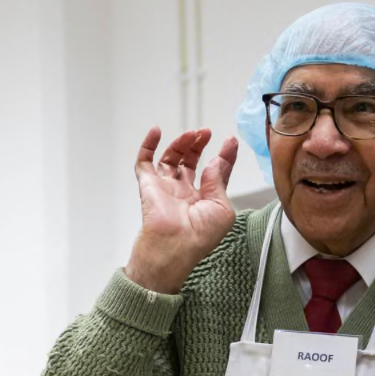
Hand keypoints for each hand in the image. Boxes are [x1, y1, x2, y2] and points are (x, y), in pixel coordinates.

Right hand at [124, 126, 238, 293]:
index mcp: (204, 201)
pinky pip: (144, 161)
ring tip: (192, 134)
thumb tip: (216, 160)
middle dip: (199, 146)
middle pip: (190, 162)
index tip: (231, 141)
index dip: (223, 156)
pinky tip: (156, 130)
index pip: (214, 173)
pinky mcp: (148, 184)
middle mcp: (184, 193)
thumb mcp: (223, 208)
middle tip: (206, 132)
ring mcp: (165, 188)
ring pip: (171, 158)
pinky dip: (148, 144)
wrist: (174, 245)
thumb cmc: (200, 235)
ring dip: (181, 143)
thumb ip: (220, 180)